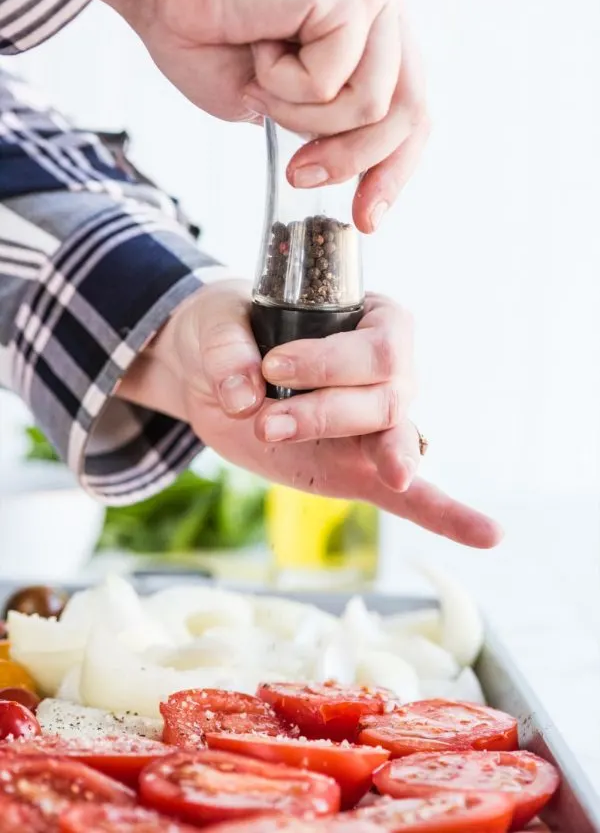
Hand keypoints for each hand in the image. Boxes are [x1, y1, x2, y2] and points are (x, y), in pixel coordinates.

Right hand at [102, 0, 428, 232]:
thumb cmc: (208, 36)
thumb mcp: (280, 106)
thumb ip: (327, 130)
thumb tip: (355, 168)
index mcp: (374, 37)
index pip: (409, 116)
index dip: (391, 174)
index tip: (366, 218)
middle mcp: (385, 11)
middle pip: (406, 116)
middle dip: (353, 161)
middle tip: (298, 174)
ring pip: (370, 106)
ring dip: (303, 113)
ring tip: (264, 75)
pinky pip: (332, 81)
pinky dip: (285, 83)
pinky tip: (261, 44)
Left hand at [117, 281, 501, 548]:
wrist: (209, 372)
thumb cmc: (229, 331)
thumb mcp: (218, 325)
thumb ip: (229, 354)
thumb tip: (244, 397)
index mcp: (370, 321)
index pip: (380, 344)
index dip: (330, 359)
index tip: (273, 365)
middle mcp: (388, 375)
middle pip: (389, 397)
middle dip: (327, 410)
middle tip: (266, 420)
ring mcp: (376, 427)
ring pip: (393, 440)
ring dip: (356, 452)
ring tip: (299, 445)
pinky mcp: (356, 469)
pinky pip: (413, 498)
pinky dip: (446, 515)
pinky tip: (488, 534)